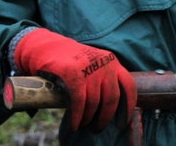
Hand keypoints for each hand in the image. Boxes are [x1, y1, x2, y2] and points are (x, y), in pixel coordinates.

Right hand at [12, 28, 136, 131]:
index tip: (122, 122)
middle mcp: (104, 64)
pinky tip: (75, 125)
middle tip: (97, 128)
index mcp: (112, 61)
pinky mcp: (73, 74)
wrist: (47, 47)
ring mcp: (89, 68)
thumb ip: (105, 79)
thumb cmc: (72, 61)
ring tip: (83, 125)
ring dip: (88, 119)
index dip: (128, 107)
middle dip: (105, 118)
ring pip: (94, 103)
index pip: (128, 86)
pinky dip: (77, 117)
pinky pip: (79, 103)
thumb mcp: (94, 64)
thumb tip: (112, 108)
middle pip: (111, 98)